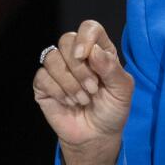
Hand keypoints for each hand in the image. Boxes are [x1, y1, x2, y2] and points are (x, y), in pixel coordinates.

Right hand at [33, 20, 133, 164]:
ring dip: (69, 82)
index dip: (86, 37)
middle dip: (79, 68)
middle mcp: (77, 56)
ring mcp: (59, 70)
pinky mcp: (44, 85)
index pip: (89, 28)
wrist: (97, 136)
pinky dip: (58, 91)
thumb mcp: (122, 91)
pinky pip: (42, 77)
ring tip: (82, 99)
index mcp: (99, 51)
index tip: (86, 55)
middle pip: (66, 40)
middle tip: (92, 88)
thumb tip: (93, 50)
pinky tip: (69, 102)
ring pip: (52, 58)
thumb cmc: (112, 110)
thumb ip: (112, 69)